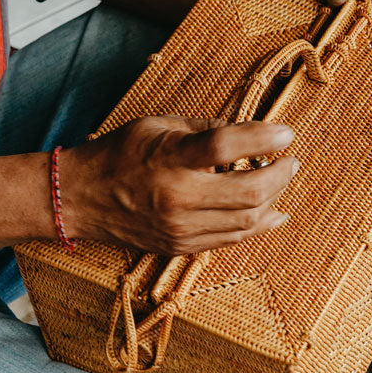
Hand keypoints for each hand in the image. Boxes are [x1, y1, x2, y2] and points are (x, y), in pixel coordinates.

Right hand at [58, 116, 297, 254]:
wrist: (81, 199)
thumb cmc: (120, 154)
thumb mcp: (159, 125)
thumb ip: (205, 128)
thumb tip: (248, 132)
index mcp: (168, 159)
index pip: (225, 147)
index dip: (263, 138)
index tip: (286, 133)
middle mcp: (176, 198)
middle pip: (248, 193)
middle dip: (280, 175)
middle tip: (290, 160)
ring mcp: (179, 228)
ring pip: (247, 221)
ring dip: (274, 199)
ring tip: (280, 179)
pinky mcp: (181, 247)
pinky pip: (232, 238)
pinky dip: (258, 224)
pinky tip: (274, 211)